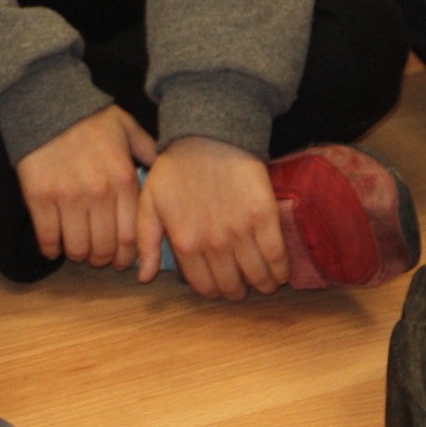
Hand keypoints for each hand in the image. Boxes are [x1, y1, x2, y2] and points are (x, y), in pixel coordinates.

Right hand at [13, 104, 155, 269]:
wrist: (47, 101)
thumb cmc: (90, 118)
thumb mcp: (128, 129)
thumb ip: (150, 153)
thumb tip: (167, 173)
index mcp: (124, 179)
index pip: (132, 236)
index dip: (128, 257)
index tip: (123, 260)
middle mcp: (99, 192)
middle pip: (105, 248)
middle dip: (103, 259)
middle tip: (99, 256)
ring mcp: (68, 196)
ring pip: (77, 248)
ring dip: (79, 255)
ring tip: (77, 250)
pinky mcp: (39, 197)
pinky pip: (48, 237)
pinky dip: (52, 249)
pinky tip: (54, 246)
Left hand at [135, 136, 286, 299]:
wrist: (208, 135)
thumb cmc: (176, 168)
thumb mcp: (150, 203)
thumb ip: (145, 242)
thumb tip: (144, 278)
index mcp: (186, 244)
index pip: (205, 288)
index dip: (215, 292)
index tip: (221, 285)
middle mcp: (214, 244)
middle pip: (233, 287)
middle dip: (238, 290)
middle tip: (242, 281)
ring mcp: (241, 231)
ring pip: (258, 277)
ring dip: (262, 284)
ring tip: (264, 279)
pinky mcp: (264, 217)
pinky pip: (277, 256)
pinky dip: (281, 270)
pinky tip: (279, 269)